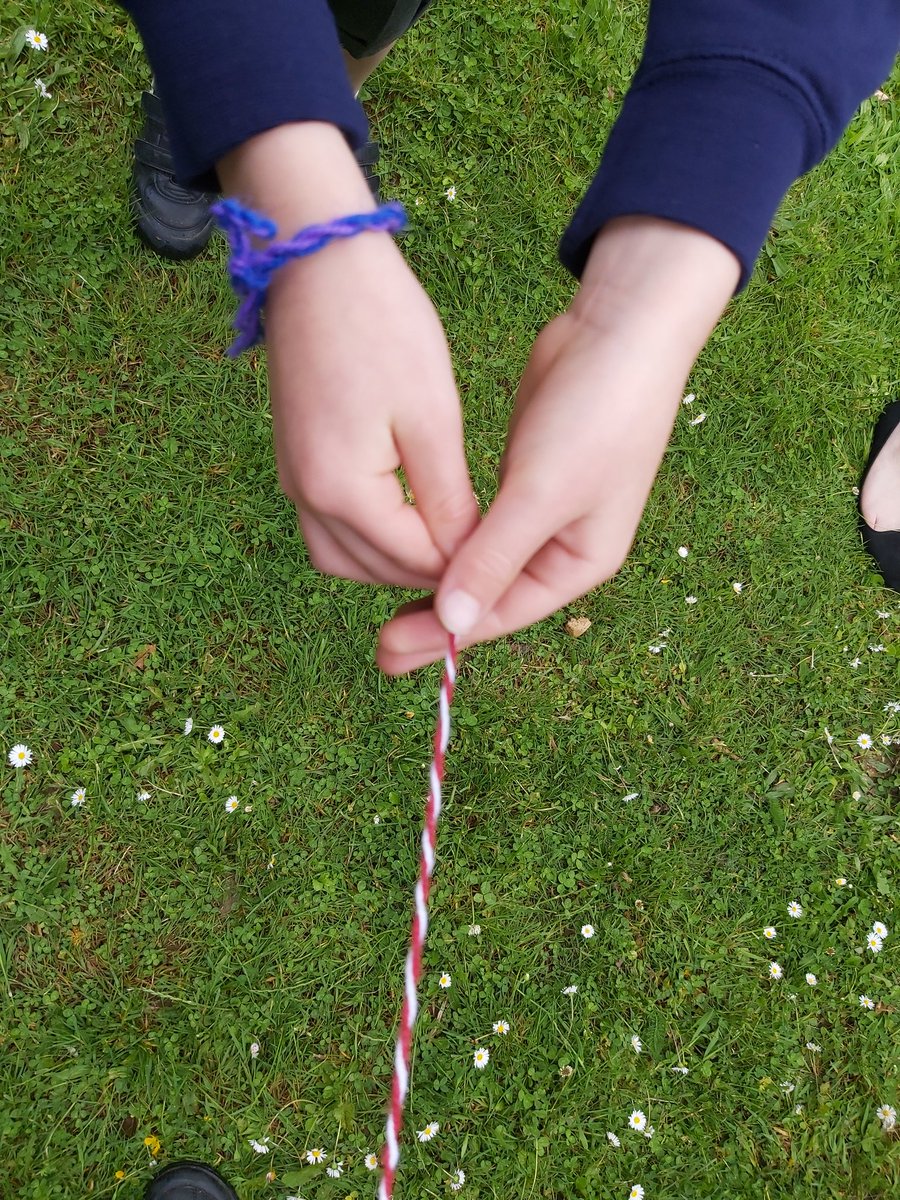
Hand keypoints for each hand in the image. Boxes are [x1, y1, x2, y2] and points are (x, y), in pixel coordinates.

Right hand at [219, 123, 479, 588]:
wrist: (317, 264)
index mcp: (341, 490)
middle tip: (480, 554)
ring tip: (447, 540)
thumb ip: (447, 498)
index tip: (503, 554)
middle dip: (427, 572)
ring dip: (393, 561)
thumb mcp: (432, 417)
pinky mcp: (294, 462)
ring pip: (343, 559)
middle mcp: (306, 497)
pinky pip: (327, 527)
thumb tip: (465, 557)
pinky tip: (409, 517)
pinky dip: (368, 537)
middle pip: (372, 570)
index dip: (460, 566)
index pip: (411, 559)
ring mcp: (293, 480)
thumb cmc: (382, 328)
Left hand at [376, 217, 739, 672]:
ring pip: (482, 563)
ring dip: (438, 584)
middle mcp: (562, 547)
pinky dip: (447, 542)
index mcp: (579, 563)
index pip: (502, 612)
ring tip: (389, 614)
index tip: (389, 650)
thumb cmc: (597, 413)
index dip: (444, 635)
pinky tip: (414, 552)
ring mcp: (543, 513)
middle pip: (490, 597)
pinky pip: (479, 528)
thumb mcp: (544, 492)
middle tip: (379, 650)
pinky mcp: (524, 479)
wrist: (620, 330)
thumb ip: (495, 556)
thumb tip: (451, 620)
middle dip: (437, 621)